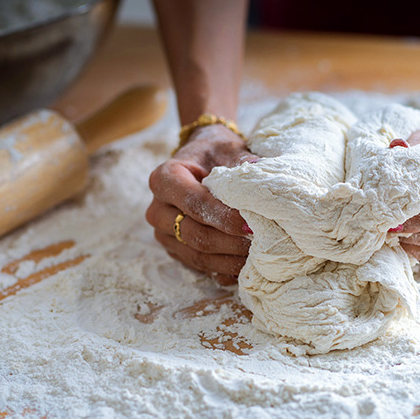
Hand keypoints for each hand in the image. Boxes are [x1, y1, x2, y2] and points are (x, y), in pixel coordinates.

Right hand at [146, 125, 254, 284]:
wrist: (201, 160)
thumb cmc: (214, 152)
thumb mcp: (227, 148)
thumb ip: (241, 160)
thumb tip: (261, 170)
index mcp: (164, 179)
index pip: (194, 203)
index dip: (223, 217)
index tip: (250, 224)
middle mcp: (157, 209)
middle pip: (194, 234)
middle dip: (230, 242)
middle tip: (260, 244)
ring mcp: (164, 233)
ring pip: (197, 255)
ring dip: (229, 260)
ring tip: (258, 259)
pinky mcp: (175, 249)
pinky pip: (200, 266)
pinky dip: (224, 270)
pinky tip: (246, 267)